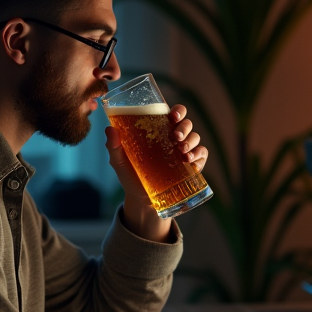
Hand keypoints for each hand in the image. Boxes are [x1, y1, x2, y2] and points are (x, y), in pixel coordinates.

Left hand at [104, 103, 205, 242]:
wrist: (140, 200)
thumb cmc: (130, 175)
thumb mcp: (119, 161)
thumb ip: (113, 146)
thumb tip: (109, 129)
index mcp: (159, 131)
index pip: (173, 114)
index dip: (177, 111)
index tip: (172, 115)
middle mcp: (174, 138)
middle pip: (187, 124)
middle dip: (184, 126)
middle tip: (176, 136)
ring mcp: (185, 151)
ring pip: (195, 137)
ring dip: (191, 141)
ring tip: (182, 150)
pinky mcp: (192, 166)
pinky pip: (202, 155)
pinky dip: (199, 155)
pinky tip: (190, 160)